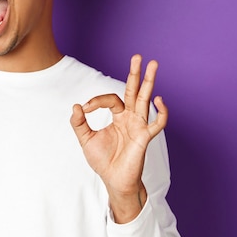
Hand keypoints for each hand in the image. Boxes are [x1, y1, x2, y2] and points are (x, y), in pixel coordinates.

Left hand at [70, 54, 167, 221]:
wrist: (113, 180)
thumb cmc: (103, 160)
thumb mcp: (85, 139)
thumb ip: (79, 123)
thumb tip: (76, 106)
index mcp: (119, 116)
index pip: (111, 99)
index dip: (97, 101)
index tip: (85, 109)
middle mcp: (131, 117)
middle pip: (134, 91)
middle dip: (136, 74)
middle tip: (138, 56)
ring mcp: (140, 125)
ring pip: (146, 99)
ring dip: (150, 82)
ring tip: (153, 64)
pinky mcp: (145, 137)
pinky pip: (157, 123)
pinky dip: (161, 112)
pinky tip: (159, 100)